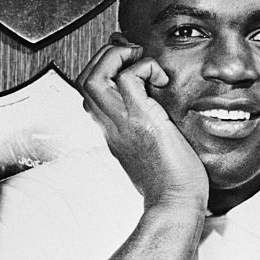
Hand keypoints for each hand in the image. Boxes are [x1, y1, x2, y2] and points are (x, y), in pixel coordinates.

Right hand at [77, 33, 207, 210]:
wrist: (175, 203)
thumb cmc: (171, 182)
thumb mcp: (149, 149)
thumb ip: (144, 128)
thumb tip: (156, 108)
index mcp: (112, 131)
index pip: (90, 93)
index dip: (104, 69)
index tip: (128, 62)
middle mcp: (110, 126)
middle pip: (84, 80)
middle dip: (106, 56)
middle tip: (133, 55)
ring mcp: (122, 123)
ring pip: (94, 76)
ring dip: (117, 57)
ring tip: (141, 61)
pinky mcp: (141, 120)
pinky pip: (128, 78)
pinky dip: (144, 67)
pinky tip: (161, 80)